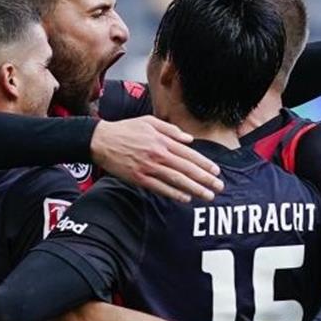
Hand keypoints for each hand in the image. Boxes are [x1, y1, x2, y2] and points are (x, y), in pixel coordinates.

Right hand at [91, 116, 223, 202]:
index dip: (204, 164)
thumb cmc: (125, 129)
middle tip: (219, 188)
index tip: (216, 172)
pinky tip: (185, 198)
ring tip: (207, 196)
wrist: (101, 140)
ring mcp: (149, 167)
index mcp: (162, 140)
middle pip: (187, 169)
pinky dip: (174, 194)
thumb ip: (171, 130)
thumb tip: (189, 140)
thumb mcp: (149, 122)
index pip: (189, 154)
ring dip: (194, 189)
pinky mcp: (139, 178)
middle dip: (205, 179)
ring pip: (176, 180)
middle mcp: (158, 154)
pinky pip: (160, 188)